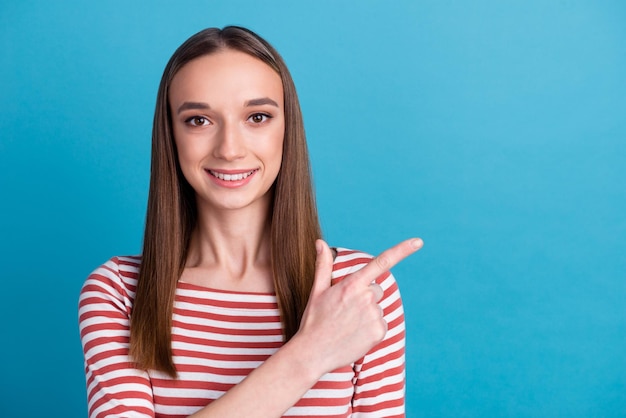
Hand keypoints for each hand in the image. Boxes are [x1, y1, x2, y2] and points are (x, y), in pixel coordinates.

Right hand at [295, 238, 422, 374]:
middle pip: (376, 289)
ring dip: (367, 314)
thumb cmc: (314, 320)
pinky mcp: (379, 332)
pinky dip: (371, 328)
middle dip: (365, 296)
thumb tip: (320, 241)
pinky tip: (355, 334)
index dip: (402, 250)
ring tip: (347, 325)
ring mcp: (374, 315)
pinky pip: (381, 324)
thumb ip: (323, 265)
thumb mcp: (317, 290)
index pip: (381, 262)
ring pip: (378, 308)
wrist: (313, 352)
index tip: (418, 242)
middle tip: (345, 310)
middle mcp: (366, 297)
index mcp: (352, 284)